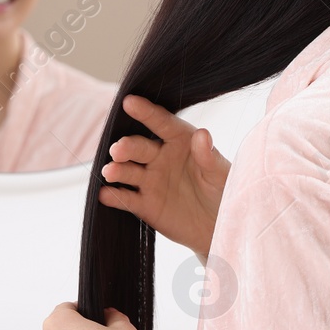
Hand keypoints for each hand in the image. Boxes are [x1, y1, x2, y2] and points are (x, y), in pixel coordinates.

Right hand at [98, 94, 230, 260]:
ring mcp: (150, 180)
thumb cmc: (224, 192)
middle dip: (126, 147)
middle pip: (139, 147)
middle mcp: (161, 157)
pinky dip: (114, 196)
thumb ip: (209, 156)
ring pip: (128, 171)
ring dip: (116, 170)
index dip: (146, 112)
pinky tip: (105, 194)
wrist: (219, 227)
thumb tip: (202, 134)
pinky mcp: (144, 204)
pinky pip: (126, 199)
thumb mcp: (221, 174)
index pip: (162, 124)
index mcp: (181, 142)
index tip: (130, 102)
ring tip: (110, 171)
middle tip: (118, 150)